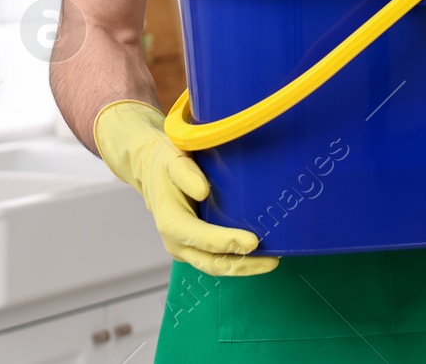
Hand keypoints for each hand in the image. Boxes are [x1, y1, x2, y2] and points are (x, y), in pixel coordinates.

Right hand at [93, 100, 276, 275]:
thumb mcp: (171, 160)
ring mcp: (188, 247)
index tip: (253, 241)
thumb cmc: (165, 165)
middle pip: (211, 263)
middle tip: (273, 260)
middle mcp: (178, 242)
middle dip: (243, 265)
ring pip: (217, 265)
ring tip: (273, 260)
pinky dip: (239, 259)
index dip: (226, 242)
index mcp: (171, 223)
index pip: (200, 238)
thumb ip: (185, 173)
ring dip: (244, 267)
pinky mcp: (197, 245)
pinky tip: (262, 253)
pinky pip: (218, 258)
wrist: (153, 170)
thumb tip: (203, 191)